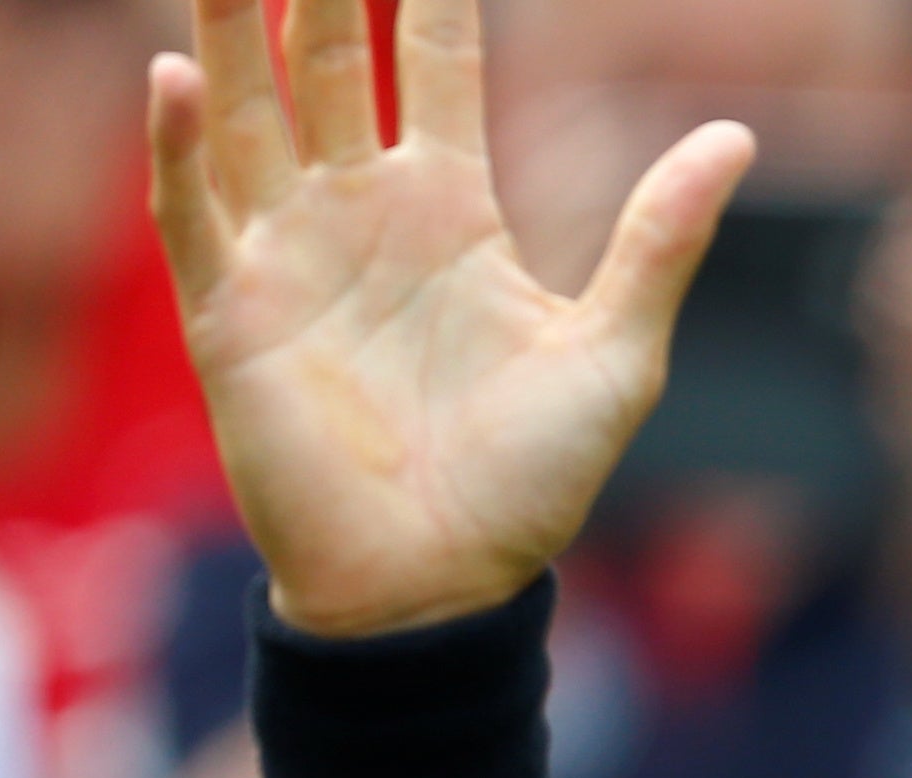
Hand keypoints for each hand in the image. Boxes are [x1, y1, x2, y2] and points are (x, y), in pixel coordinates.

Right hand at [143, 0, 750, 634]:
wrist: (443, 588)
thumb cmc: (529, 483)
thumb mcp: (616, 352)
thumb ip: (660, 240)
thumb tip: (736, 136)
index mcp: (450, 211)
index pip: (430, 64)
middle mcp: (359, 213)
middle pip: (325, 62)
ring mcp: (287, 256)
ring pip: (247, 110)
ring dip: (232, 29)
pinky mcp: (228, 315)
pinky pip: (192, 213)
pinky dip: (182, 147)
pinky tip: (176, 74)